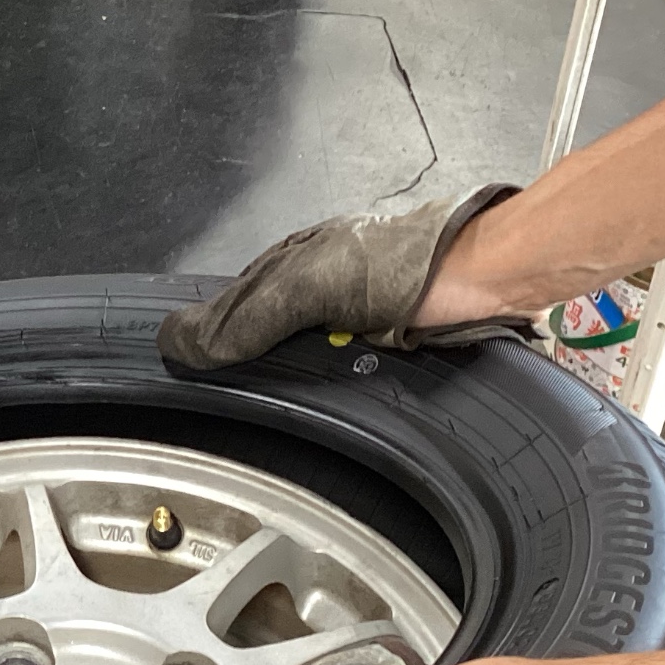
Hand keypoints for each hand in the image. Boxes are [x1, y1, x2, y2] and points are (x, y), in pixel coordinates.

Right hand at [156, 185, 533, 370]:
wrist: (482, 282)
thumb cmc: (403, 266)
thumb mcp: (305, 288)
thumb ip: (248, 317)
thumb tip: (181, 343)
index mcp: (293, 259)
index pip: (232, 303)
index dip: (206, 335)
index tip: (181, 369)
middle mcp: (320, 284)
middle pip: (266, 332)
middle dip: (246, 361)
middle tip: (221, 395)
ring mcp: (353, 314)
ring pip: (303, 357)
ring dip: (291, 380)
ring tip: (271, 404)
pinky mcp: (383, 341)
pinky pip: (340, 372)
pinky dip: (328, 387)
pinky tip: (323, 399)